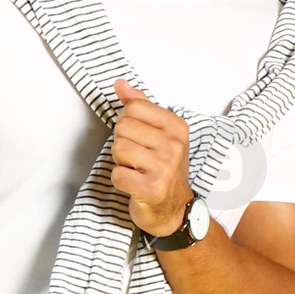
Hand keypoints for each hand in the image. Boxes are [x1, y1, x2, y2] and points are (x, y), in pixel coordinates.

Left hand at [110, 77, 192, 235]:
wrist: (175, 209)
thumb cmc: (164, 170)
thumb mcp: (159, 133)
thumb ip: (139, 106)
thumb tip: (121, 84)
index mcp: (176, 127)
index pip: (134, 107)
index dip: (127, 123)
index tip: (139, 137)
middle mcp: (174, 145)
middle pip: (122, 128)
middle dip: (122, 144)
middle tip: (137, 158)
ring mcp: (164, 167)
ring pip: (118, 149)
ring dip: (121, 162)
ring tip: (137, 170)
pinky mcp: (152, 188)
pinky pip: (117, 174)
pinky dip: (120, 180)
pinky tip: (134, 184)